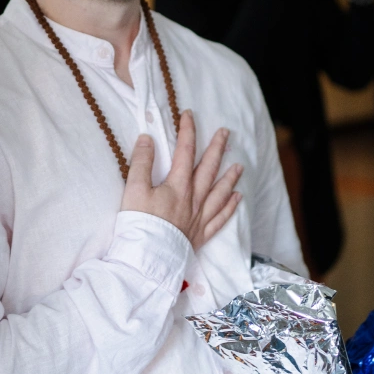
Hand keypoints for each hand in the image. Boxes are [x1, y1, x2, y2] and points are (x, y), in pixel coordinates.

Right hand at [121, 110, 242, 251]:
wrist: (146, 259)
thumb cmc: (138, 224)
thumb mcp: (134, 189)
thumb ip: (141, 162)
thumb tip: (147, 138)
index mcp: (177, 185)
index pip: (185, 151)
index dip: (187, 131)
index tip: (189, 115)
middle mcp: (193, 199)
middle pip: (208, 169)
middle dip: (217, 149)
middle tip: (226, 133)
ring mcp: (198, 218)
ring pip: (219, 193)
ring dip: (229, 177)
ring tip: (238, 166)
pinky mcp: (199, 235)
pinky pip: (220, 219)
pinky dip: (230, 207)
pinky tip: (237, 199)